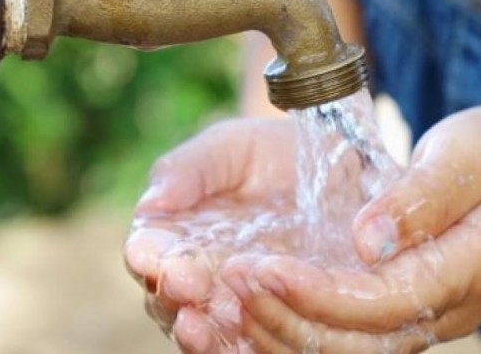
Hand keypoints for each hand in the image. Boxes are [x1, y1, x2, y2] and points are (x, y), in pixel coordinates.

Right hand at [124, 117, 298, 352]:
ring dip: (200, 334)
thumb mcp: (230, 148)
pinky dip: (241, 348)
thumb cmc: (269, 152)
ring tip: (200, 325)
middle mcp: (197, 276)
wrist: (332, 165)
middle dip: (173, 295)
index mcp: (175, 234)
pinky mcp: (274, 318)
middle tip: (187, 286)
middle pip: (169, 298)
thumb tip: (150, 204)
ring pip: (205, 329)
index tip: (156, 256)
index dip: (149, 256)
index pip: (149, 253)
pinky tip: (244, 344)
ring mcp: (235, 302)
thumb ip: (189, 169)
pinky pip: (250, 345)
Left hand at [222, 106, 480, 352]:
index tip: (266, 267)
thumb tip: (368, 239)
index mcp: (470, 268)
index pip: (388, 301)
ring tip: (230, 295)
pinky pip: (342, 340)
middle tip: (232, 279)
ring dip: (281, 332)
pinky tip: (251, 308)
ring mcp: (423, 319)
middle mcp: (446, 309)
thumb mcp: (471, 153)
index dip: (323, 295)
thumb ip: (424, 195)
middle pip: (360, 344)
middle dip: (288, 318)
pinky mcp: (397, 315)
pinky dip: (292, 329)